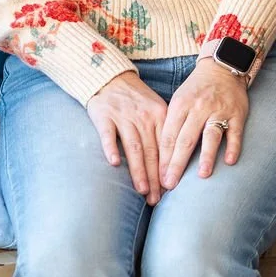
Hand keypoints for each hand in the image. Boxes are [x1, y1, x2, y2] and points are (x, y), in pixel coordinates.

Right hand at [86, 71, 167, 204]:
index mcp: (159, 116)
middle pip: (151, 151)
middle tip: (157, 199)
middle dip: (155, 178)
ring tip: (142, 190)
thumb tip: (171, 164)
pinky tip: (114, 163)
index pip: (165, 147)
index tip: (170, 190)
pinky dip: (111, 148)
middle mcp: (143, 117)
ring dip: (138, 170)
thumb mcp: (156, 109)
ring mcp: (123, 116)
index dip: (168, 169)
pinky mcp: (104, 116)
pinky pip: (108, 134)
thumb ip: (163, 133)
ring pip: (133, 147)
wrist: (111, 77)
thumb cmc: (136, 99)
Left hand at [159, 59, 249, 189]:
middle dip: (177, 163)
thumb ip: (172, 125)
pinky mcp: (237, 113)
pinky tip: (230, 161)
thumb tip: (161, 157)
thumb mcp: (179, 101)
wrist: (221, 68)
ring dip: (206, 156)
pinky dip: (233, 147)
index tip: (160, 178)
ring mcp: (219, 110)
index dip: (164, 159)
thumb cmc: (195, 90)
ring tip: (202, 175)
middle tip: (171, 184)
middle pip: (186, 139)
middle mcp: (199, 107)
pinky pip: (235, 132)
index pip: (170, 136)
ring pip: (211, 135)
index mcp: (181, 105)